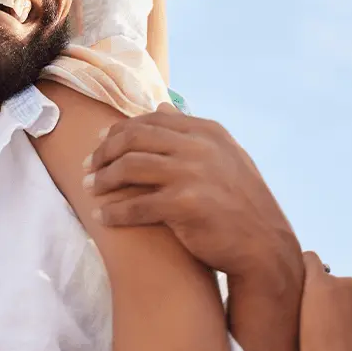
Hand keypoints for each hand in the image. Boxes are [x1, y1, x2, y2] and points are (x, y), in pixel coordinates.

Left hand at [85, 104, 303, 294]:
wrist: (264, 247)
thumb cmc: (239, 205)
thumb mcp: (223, 158)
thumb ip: (190, 132)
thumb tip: (162, 104)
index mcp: (208, 131)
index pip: (151, 119)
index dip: (119, 131)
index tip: (100, 144)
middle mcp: (200, 146)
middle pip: (134, 138)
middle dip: (104, 152)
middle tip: (87, 167)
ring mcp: (192, 173)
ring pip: (129, 167)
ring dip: (103, 179)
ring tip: (89, 190)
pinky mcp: (185, 204)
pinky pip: (135, 204)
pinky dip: (114, 212)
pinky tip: (102, 218)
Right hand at [299, 252, 351, 350]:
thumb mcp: (297, 323)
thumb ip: (301, 298)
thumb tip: (305, 288)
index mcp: (320, 283)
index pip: (310, 258)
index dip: (303, 268)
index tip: (297, 286)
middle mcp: (343, 281)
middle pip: (327, 278)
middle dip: (321, 290)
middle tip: (315, 316)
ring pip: (343, 289)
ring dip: (338, 300)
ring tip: (333, 326)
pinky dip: (351, 307)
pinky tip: (347, 328)